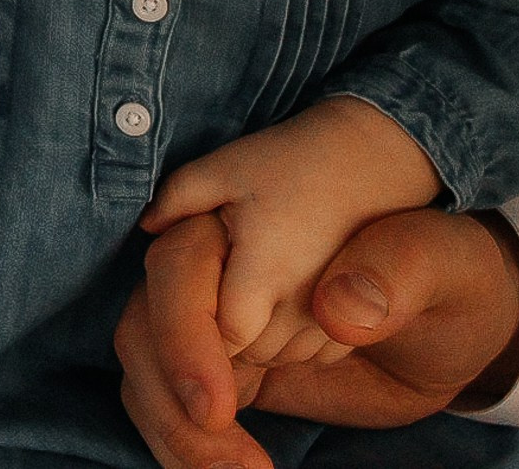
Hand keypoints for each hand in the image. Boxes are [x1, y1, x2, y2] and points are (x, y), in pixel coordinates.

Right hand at [115, 208, 518, 468]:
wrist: (459, 321)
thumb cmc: (450, 272)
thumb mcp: (442, 263)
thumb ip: (396, 271)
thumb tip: (337, 307)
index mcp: (255, 223)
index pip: (179, 267)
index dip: (183, 335)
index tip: (221, 408)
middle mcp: (222, 270)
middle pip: (144, 326)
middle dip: (170, 399)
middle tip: (231, 463)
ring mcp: (219, 325)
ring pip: (147, 373)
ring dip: (174, 435)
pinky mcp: (229, 372)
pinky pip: (175, 408)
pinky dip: (187, 449)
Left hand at [138, 99, 442, 367]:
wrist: (371, 161)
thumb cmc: (290, 161)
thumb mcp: (224, 167)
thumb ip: (177, 199)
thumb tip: (147, 230)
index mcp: (267, 268)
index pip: (222, 334)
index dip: (205, 315)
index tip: (208, 278)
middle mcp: (308, 305)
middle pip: (246, 353)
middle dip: (226, 324)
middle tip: (231, 268)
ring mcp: (339, 320)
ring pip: (277, 357)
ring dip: (259, 333)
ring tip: (262, 270)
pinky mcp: (358, 327)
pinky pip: (308, 353)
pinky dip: (292, 334)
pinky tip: (292, 286)